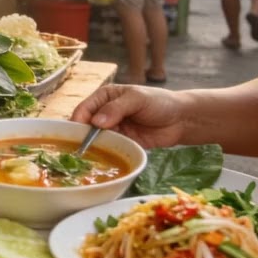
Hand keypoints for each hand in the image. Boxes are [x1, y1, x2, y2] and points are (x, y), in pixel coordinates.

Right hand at [70, 83, 189, 148]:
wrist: (181, 120)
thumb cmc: (159, 102)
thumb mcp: (137, 99)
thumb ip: (116, 108)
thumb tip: (96, 122)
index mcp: (104, 96)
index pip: (84, 108)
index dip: (79, 121)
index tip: (76, 134)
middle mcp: (104, 112)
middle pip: (86, 125)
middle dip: (82, 136)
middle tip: (79, 150)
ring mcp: (113, 128)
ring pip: (95, 139)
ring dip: (92, 147)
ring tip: (88, 158)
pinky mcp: (121, 142)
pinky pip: (108, 148)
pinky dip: (104, 154)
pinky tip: (101, 161)